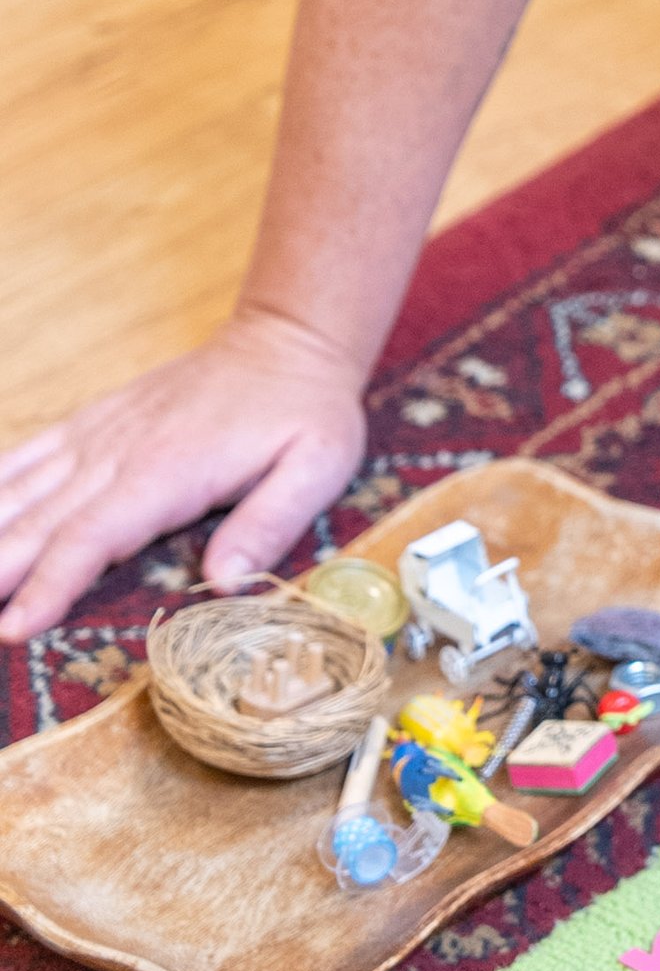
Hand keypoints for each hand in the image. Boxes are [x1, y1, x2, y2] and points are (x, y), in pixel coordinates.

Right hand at [0, 309, 368, 640]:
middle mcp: (116, 453)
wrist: (286, 340)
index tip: (12, 629)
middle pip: (37, 523)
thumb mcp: (318, 464)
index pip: (92, 536)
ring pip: (18, 492)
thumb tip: (225, 583)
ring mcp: (96, 436)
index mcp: (167, 471)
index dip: (50, 585)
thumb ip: (271, 522)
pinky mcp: (90, 426)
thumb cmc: (305, 412)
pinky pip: (25, 457)